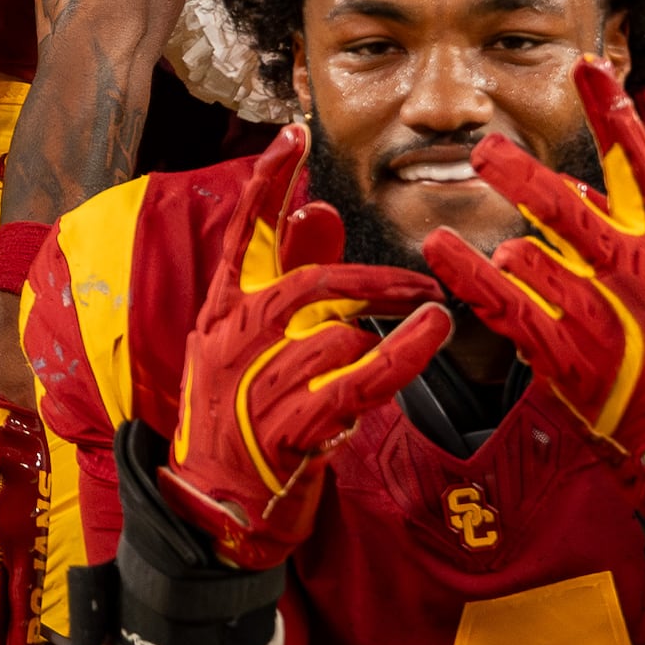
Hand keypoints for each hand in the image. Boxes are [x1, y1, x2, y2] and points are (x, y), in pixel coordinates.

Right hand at [147, 130, 447, 565]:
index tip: (295, 133)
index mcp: (218, 314)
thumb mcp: (245, 344)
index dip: (269, 181)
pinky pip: (362, 377)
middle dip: (370, 278)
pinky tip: (434, 329)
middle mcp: (233, 340)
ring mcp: (260, 382)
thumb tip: (319, 212)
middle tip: (417, 281)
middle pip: (309, 283)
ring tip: (420, 326)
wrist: (210, 511)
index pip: (243, 233)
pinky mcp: (292, 424)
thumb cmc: (232, 422)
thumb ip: (283, 278)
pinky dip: (403, 352)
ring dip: (383, 331)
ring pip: (339, 333)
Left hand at [417, 66, 644, 503]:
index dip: (610, 112)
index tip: (587, 65)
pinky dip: (469, 273)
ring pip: (530, 252)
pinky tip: (443, 248)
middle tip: (482, 148)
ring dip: (512, 253)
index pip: (639, 164)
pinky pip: (504, 302)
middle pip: (565, 203)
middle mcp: (632, 270)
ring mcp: (596, 312)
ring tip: (501, 257)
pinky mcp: (564, 352)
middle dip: (520, 173)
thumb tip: (603, 198)